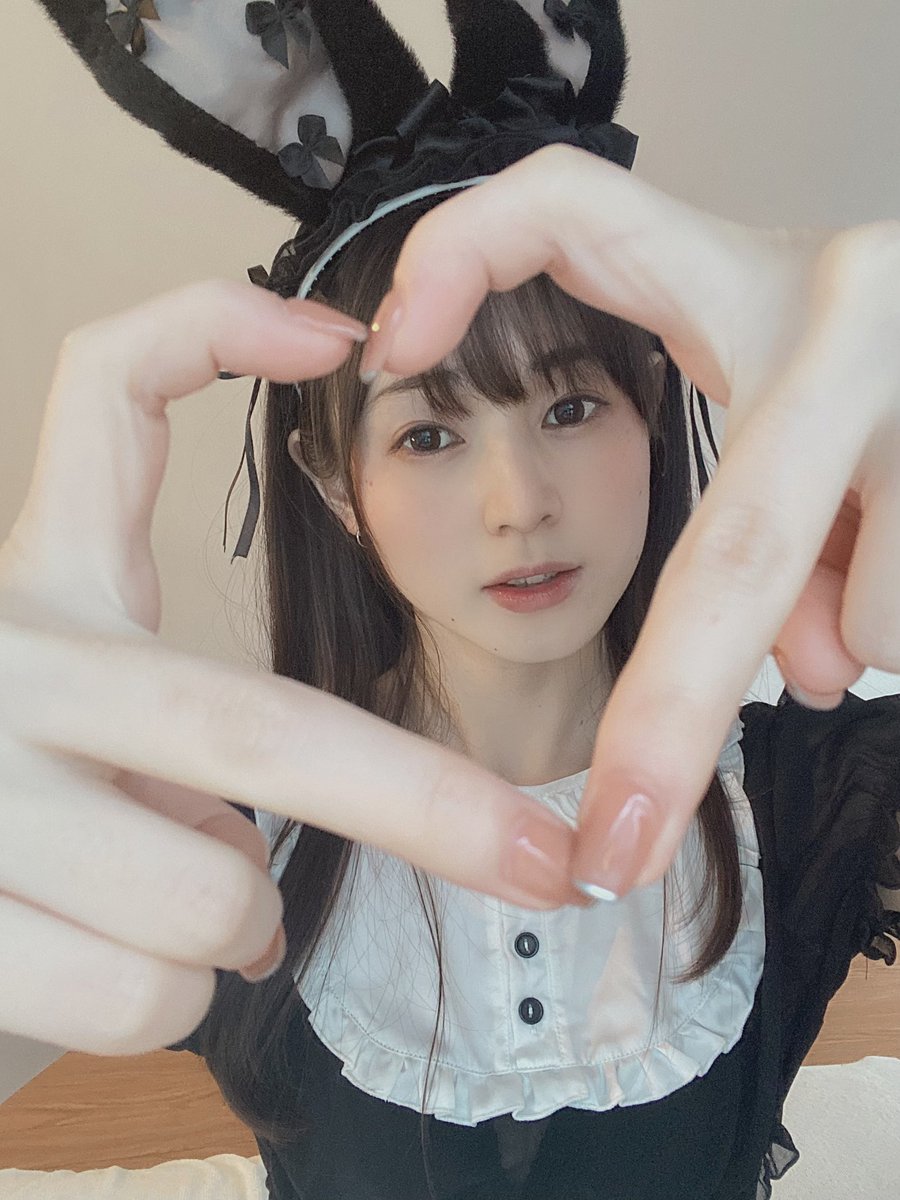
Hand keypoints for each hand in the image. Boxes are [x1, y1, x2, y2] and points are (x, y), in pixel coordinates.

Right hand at [0, 280, 588, 1055]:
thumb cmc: (17, 820)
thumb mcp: (86, 726)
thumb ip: (182, 740)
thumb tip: (275, 884)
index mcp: (43, 588)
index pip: (102, 396)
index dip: (210, 330)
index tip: (335, 336)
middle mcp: (0, 663)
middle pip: (258, 721)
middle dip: (429, 804)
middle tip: (541, 861)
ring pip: (213, 895)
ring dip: (235, 929)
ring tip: (158, 911)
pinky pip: (150, 995)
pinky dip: (172, 1004)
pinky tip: (105, 968)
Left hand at [356, 144, 899, 897]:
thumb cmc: (843, 364)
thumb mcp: (767, 378)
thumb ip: (731, 501)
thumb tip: (802, 673)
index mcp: (748, 276)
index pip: (569, 212)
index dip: (461, 256)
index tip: (386, 353)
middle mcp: (852, 307)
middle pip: (730, 557)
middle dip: (667, 725)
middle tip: (611, 851)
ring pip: (873, 617)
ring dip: (839, 639)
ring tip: (844, 586)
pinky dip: (880, 625)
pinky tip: (877, 572)